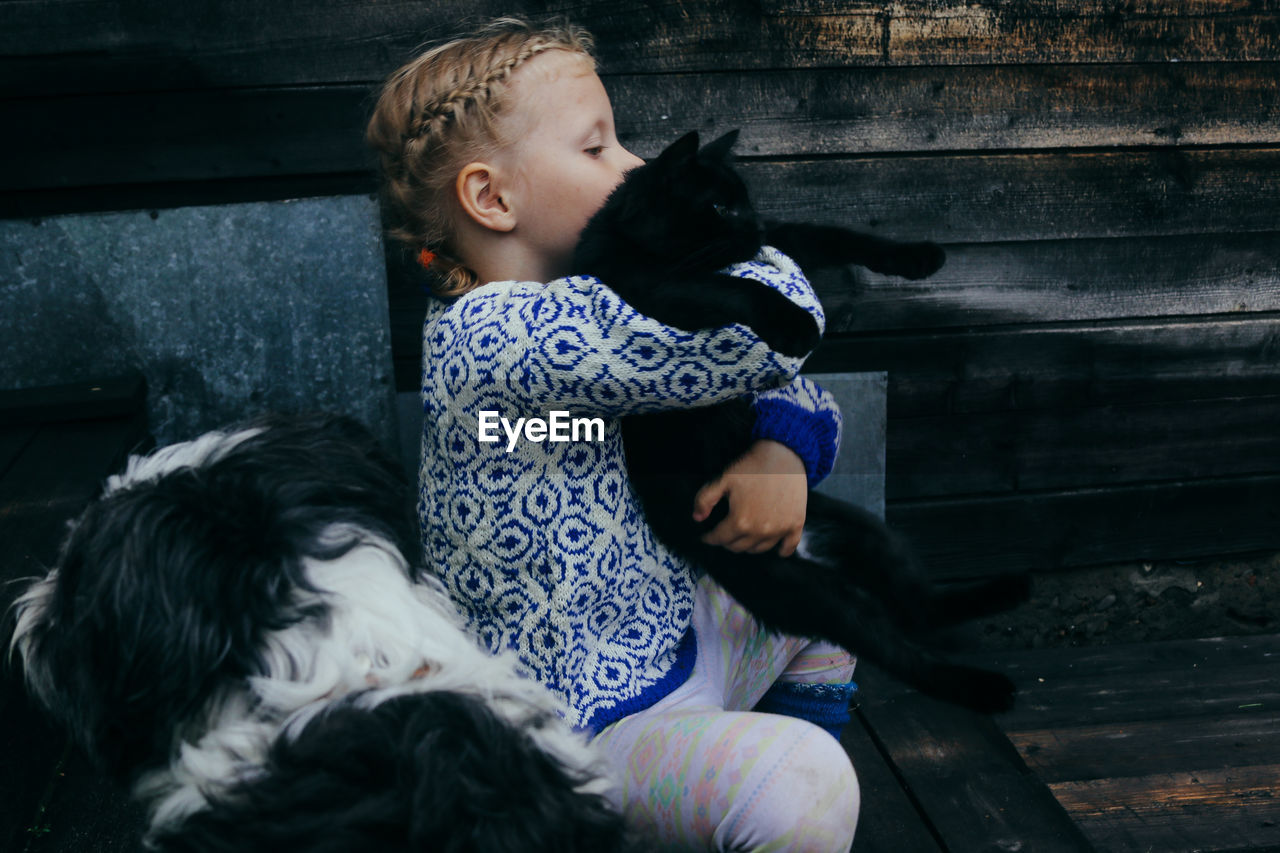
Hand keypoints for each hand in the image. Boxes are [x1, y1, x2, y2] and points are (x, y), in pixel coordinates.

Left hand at [692, 439, 807, 555]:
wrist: (783, 454)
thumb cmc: (752, 466)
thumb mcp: (723, 478)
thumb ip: (705, 499)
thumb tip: (697, 518)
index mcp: (740, 521)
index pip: (720, 538)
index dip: (709, 538)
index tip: (705, 537)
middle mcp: (760, 530)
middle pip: (738, 547)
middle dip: (727, 542)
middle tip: (724, 535)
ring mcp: (780, 529)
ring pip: (759, 549)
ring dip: (749, 546)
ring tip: (744, 537)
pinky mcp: (796, 524)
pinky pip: (789, 547)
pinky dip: (782, 551)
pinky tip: (776, 549)